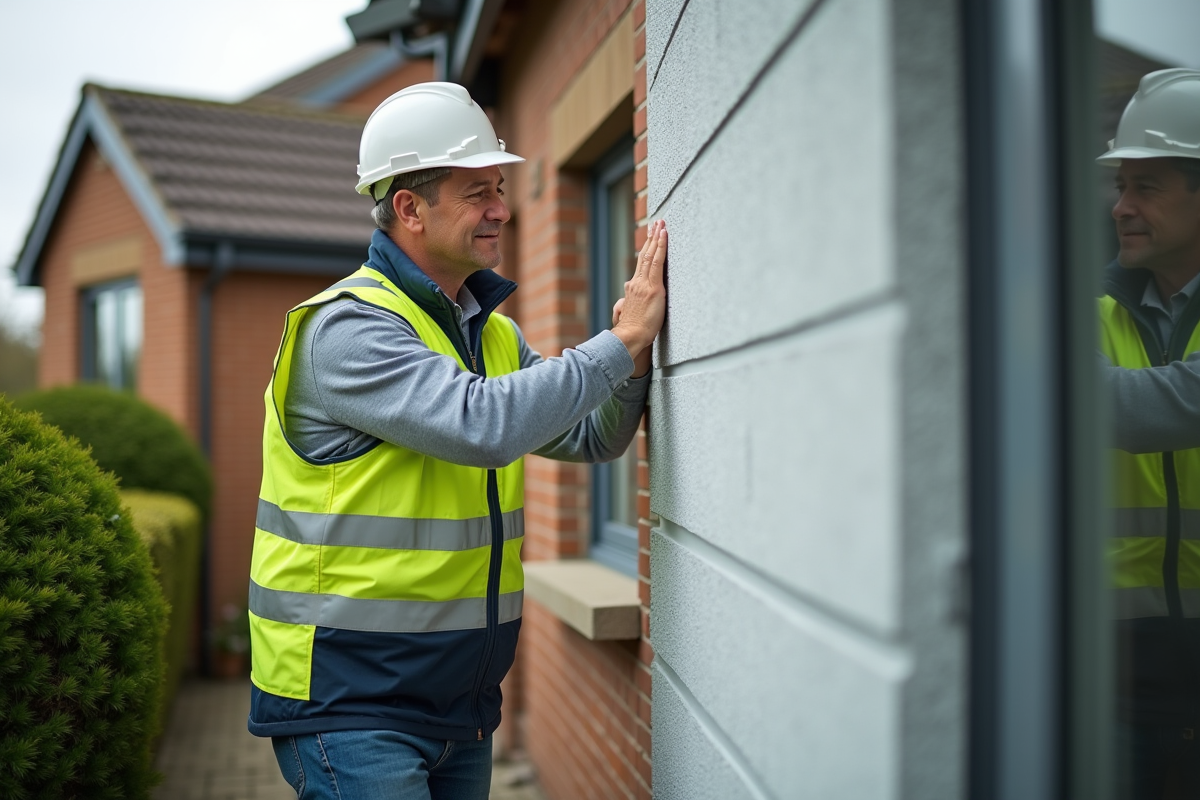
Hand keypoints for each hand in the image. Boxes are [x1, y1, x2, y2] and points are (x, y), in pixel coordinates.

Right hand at [612, 219, 666, 369]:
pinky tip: (664, 235)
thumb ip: (625, 305)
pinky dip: (660, 247)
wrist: (631, 336)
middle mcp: (637, 283)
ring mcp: (644, 284)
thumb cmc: (632, 331)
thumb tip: (622, 303)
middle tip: (656, 223)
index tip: (649, 238)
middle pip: (645, 255)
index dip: (646, 250)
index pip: (641, 265)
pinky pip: (657, 262)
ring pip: (650, 255)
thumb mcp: (626, 314)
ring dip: (656, 237)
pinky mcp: (654, 288)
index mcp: (632, 288)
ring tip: (661, 224)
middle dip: (651, 238)